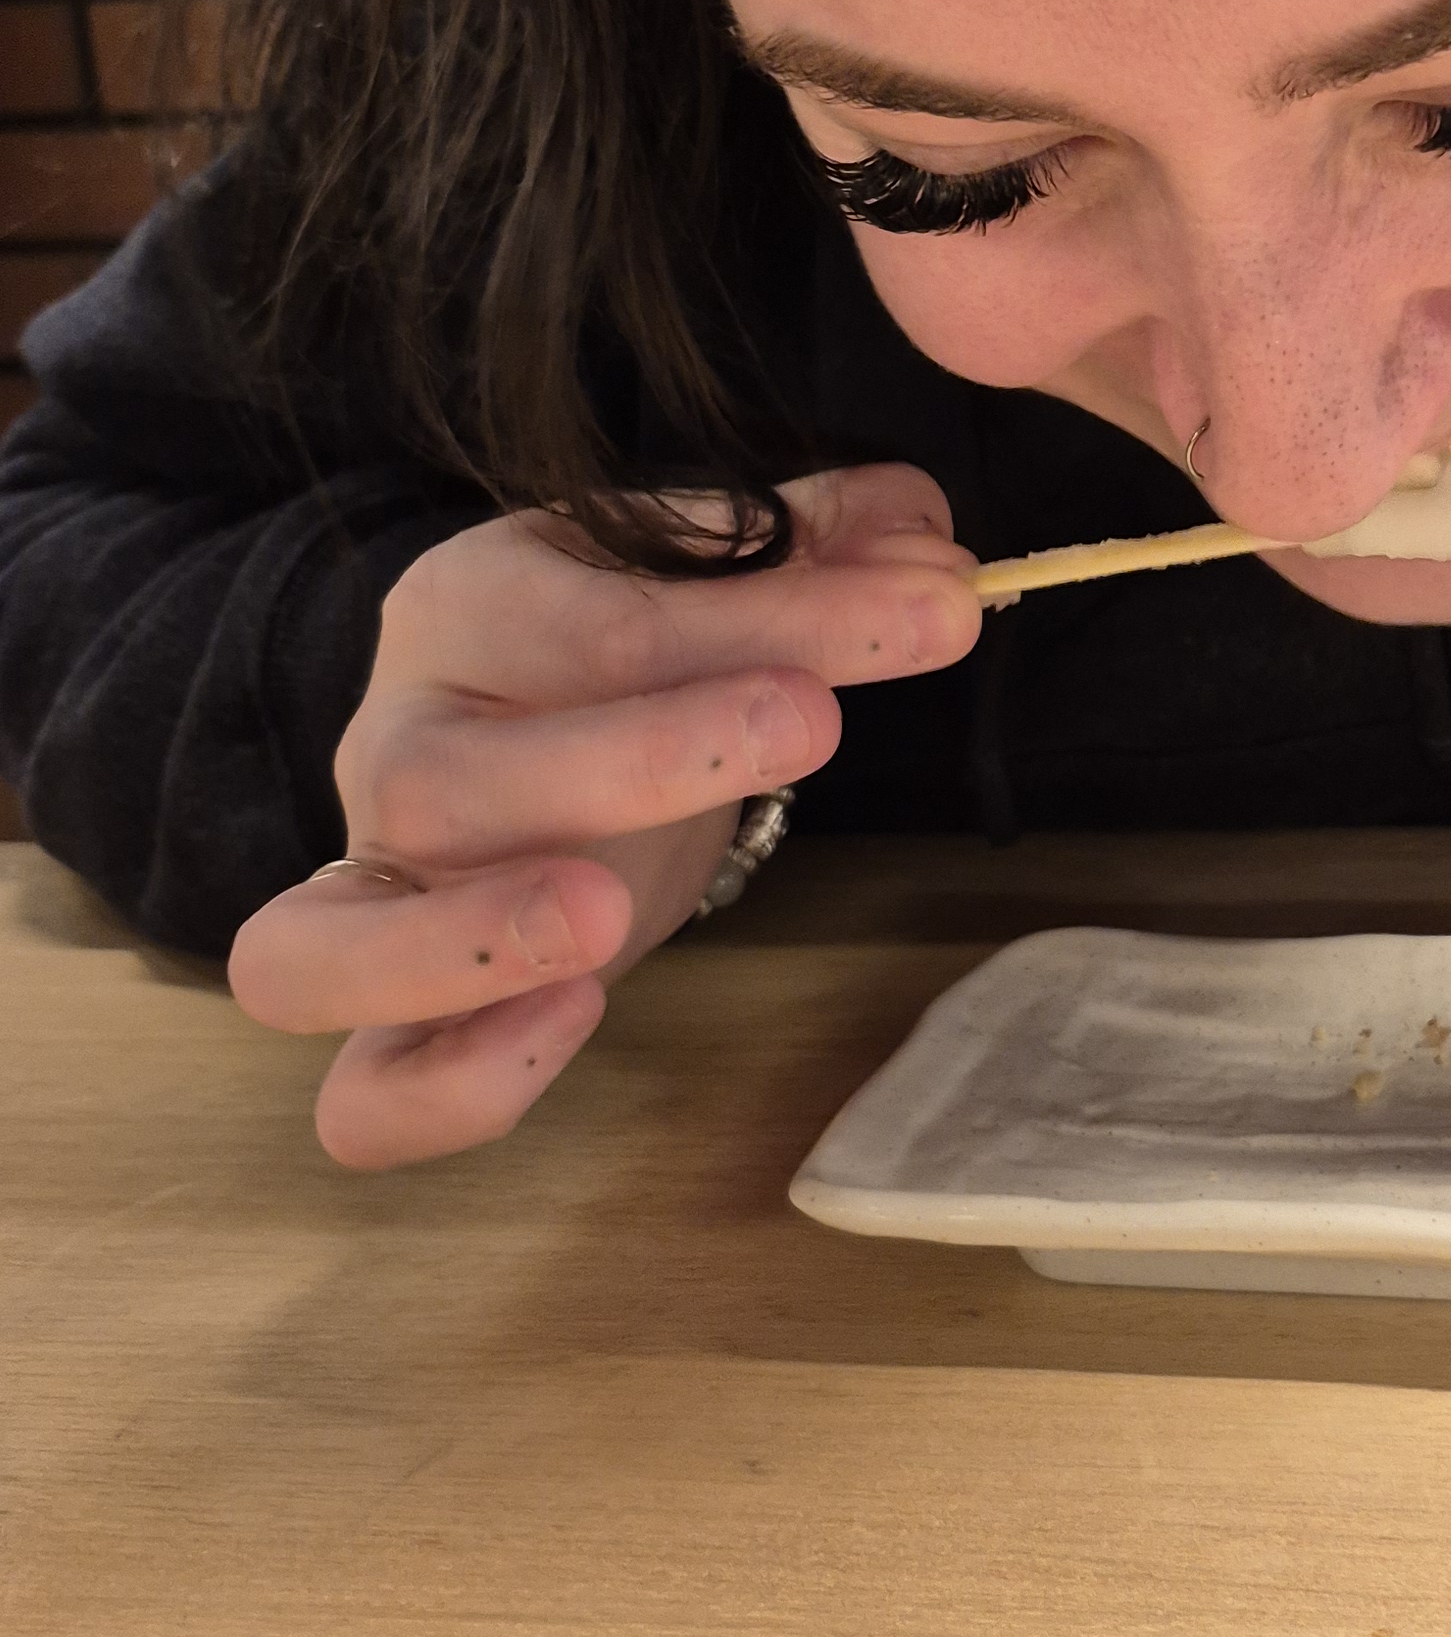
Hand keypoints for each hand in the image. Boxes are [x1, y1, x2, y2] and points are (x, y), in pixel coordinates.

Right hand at [228, 464, 981, 1169]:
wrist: (505, 744)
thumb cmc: (610, 666)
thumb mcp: (701, 581)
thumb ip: (817, 553)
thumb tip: (927, 538)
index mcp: (470, 607)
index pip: (616, 619)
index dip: (790, 618)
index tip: (938, 609)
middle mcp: (395, 751)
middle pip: (450, 774)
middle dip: (638, 752)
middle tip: (808, 722)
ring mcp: (375, 898)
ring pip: (326, 947)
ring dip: (472, 939)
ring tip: (608, 917)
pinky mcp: (394, 1027)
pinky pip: (365, 1098)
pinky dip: (451, 1089)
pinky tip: (573, 1024)